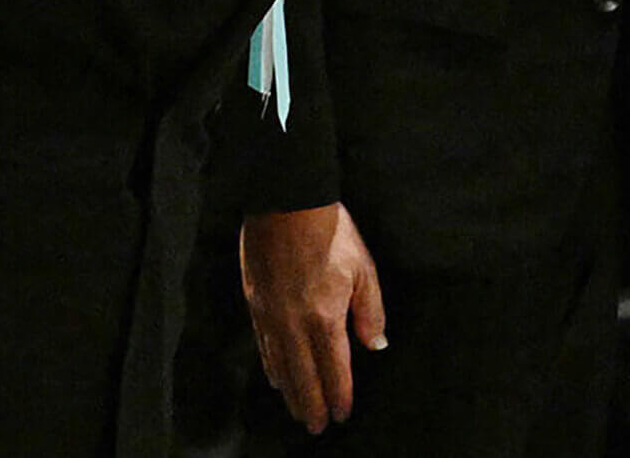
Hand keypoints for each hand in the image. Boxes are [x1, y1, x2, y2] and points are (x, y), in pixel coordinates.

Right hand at [240, 201, 384, 433]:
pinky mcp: (254, 301)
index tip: (342, 414)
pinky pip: (262, 343)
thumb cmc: (329, 231)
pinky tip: (275, 374)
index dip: (340, 395)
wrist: (285, 201)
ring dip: (291, 391)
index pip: (334, 369)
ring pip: (280, 364)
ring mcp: (270, 314)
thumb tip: (375, 345)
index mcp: (325, 317)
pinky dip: (270, 364)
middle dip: (312, 404)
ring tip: (297, 409)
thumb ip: (370, 312)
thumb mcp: (363, 269)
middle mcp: (294, 323)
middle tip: (317, 427)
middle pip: (304, 376)